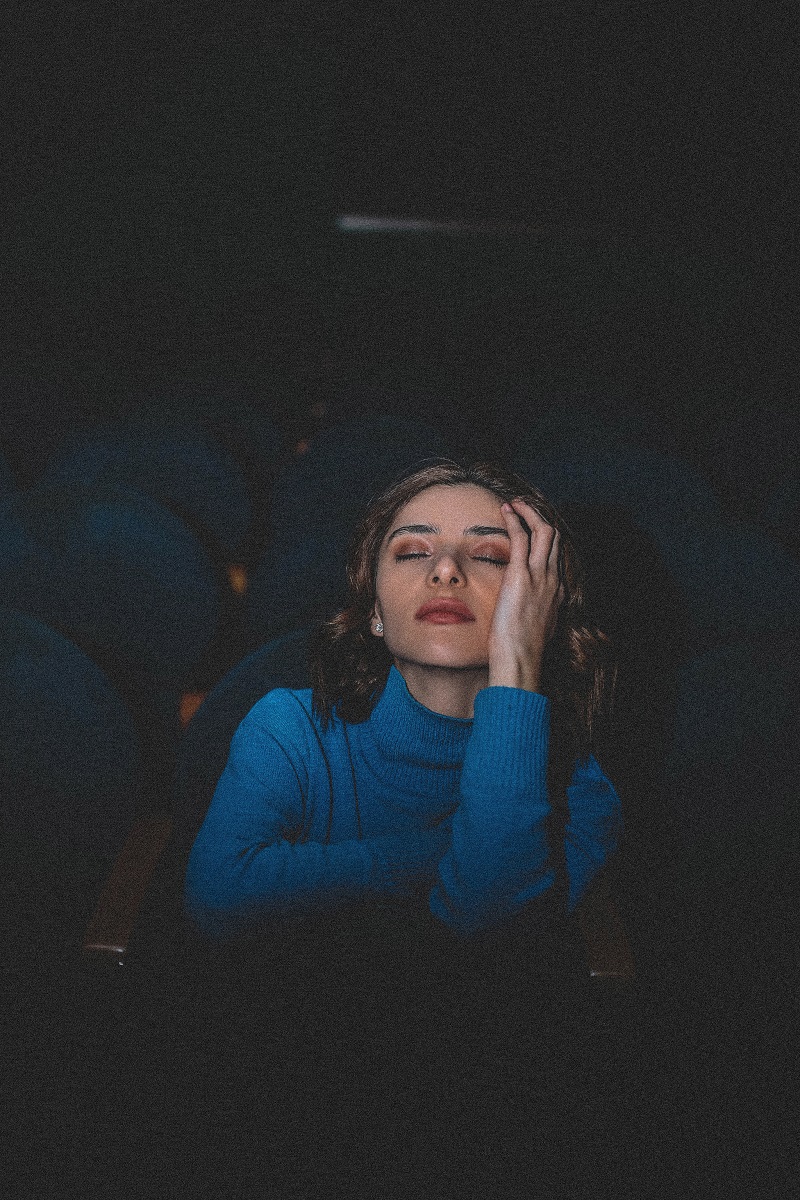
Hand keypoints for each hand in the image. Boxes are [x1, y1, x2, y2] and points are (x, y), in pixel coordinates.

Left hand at [487, 498, 563, 691]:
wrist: (520, 658)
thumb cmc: (521, 649)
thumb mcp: (535, 629)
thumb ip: (534, 615)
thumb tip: (524, 613)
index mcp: (556, 591)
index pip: (556, 555)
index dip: (545, 538)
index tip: (531, 528)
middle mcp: (553, 579)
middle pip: (555, 538)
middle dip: (540, 518)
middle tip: (524, 508)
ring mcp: (540, 576)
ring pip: (544, 531)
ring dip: (530, 513)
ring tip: (515, 504)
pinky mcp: (522, 575)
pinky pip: (522, 537)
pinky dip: (516, 520)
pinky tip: (505, 511)